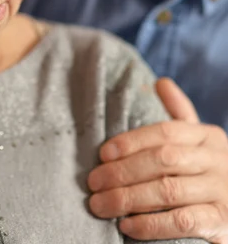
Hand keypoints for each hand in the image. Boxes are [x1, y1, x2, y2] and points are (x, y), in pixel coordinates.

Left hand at [88, 78, 227, 242]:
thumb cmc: (207, 172)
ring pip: (168, 191)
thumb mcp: (198, 141)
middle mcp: (217, 160)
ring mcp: (221, 192)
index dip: (131, 141)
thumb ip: (179, 114)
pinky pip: (182, 222)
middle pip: (163, 160)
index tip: (103, 153)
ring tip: (101, 204)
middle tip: (94, 182)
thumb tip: (161, 82)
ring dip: (128, 199)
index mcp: (207, 135)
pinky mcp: (221, 222)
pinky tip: (127, 226)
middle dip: (123, 171)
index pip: (165, 132)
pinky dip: (151, 224)